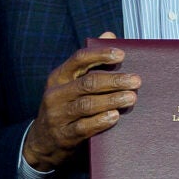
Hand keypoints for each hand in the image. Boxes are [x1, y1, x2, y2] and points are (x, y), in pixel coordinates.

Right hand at [22, 36, 140, 172]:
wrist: (42, 143)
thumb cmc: (64, 107)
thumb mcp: (70, 84)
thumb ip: (90, 62)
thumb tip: (108, 35)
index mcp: (58, 77)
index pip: (79, 59)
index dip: (100, 55)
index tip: (121, 54)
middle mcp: (55, 94)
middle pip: (88, 83)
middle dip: (114, 80)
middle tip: (136, 81)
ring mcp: (58, 116)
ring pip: (87, 105)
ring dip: (112, 100)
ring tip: (131, 98)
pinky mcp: (64, 135)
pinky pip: (84, 127)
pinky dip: (101, 121)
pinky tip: (115, 116)